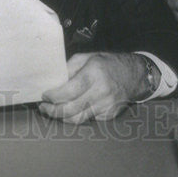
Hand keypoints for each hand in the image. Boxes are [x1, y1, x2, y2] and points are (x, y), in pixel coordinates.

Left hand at [39, 52, 156, 123]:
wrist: (133, 75)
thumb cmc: (107, 64)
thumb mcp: (87, 57)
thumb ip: (70, 68)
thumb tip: (54, 81)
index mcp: (94, 74)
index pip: (69, 91)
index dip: (54, 96)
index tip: (44, 96)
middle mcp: (101, 92)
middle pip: (71, 109)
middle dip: (53, 111)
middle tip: (44, 107)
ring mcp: (106, 106)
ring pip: (78, 119)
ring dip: (62, 117)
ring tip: (52, 111)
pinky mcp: (109, 115)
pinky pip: (87, 119)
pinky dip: (76, 116)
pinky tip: (70, 109)